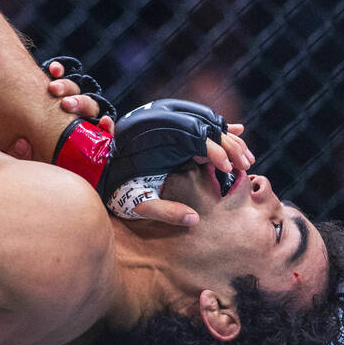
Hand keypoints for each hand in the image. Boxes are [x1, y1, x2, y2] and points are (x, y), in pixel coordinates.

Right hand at [2, 55, 114, 159]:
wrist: (0, 129)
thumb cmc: (20, 148)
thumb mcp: (23, 156)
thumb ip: (25, 155)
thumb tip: (23, 145)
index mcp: (74, 138)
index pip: (98, 134)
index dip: (105, 128)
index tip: (104, 121)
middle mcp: (71, 117)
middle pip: (88, 106)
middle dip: (80, 103)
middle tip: (66, 104)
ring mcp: (61, 100)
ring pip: (75, 89)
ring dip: (67, 87)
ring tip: (53, 88)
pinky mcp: (50, 85)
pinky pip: (60, 74)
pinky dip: (60, 70)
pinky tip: (54, 69)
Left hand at [101, 99, 251, 226]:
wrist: (98, 172)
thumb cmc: (118, 189)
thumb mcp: (140, 203)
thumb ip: (165, 211)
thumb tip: (194, 220)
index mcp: (159, 142)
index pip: (196, 138)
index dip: (217, 152)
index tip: (228, 169)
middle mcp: (164, 128)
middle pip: (205, 128)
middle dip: (230, 145)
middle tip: (246, 164)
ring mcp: (168, 127)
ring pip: (205, 125)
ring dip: (228, 139)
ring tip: (246, 159)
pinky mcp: (171, 132)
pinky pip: (197, 126)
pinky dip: (217, 131)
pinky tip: (239, 130)